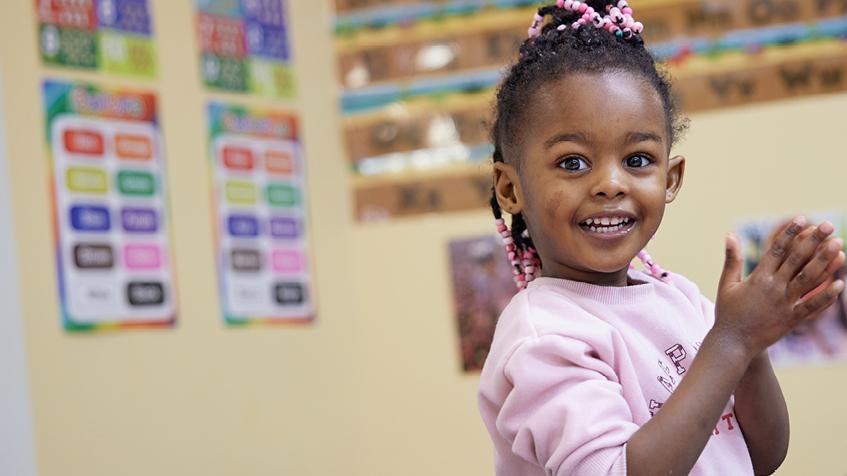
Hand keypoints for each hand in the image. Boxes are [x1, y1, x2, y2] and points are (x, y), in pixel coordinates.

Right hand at [713, 217, 845, 356]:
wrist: (732, 343)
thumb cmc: (728, 312)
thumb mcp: (727, 284)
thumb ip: (732, 259)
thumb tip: (729, 235)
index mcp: (757, 278)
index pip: (776, 250)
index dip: (790, 233)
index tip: (802, 219)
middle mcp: (773, 288)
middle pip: (797, 260)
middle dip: (813, 241)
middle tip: (828, 225)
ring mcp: (784, 304)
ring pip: (808, 279)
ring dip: (825, 262)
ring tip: (838, 246)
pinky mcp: (792, 320)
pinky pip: (812, 306)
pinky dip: (826, 296)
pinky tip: (840, 283)